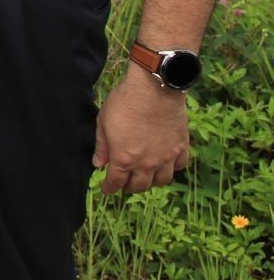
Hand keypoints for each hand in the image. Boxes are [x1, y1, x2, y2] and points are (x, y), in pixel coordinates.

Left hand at [94, 68, 189, 193]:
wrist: (154, 89)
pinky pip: (179, 166)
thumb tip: (98, 164)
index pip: (115, 182)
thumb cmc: (124, 103)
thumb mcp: (103, 123)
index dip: (109, 188)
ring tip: (146, 176)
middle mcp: (146, 164)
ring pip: (162, 181)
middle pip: (139, 186)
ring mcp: (166, 157)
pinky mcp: (181, 147)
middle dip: (129, 187)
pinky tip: (166, 164)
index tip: (106, 190)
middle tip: (125, 182)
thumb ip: (101, 146)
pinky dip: (172, 168)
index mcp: (124, 159)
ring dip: (152, 182)